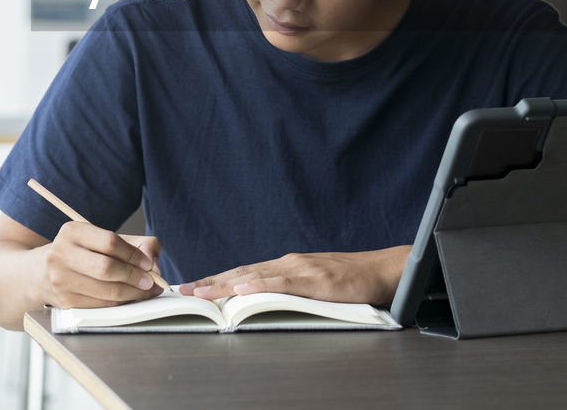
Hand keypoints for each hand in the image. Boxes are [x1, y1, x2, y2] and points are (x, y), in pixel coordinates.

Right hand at [43, 222, 163, 308]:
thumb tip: (152, 260)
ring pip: (106, 291)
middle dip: (134, 277)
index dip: (133, 255)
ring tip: (145, 290)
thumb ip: (133, 244)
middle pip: (107, 269)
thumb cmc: (81, 254)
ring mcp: (60, 280)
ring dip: (132, 293)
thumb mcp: (101, 239)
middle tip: (150, 281)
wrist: (41, 273)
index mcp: (72, 232)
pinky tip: (129, 297)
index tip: (148, 263)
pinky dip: (120, 303)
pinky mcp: (65, 302)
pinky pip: (101, 306)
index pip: (109, 242)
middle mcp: (61, 254)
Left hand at [178, 246, 409, 306]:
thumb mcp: (313, 286)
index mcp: (287, 266)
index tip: (193, 287)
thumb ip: (289, 291)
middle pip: (242, 272)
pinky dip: (260, 285)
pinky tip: (243, 289)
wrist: (383, 271)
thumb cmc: (350, 281)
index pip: (243, 273)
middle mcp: (288, 263)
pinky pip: (282, 283)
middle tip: (183, 290)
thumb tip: (261, 302)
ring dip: (225, 284)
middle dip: (211, 282)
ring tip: (202, 291)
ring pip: (255, 276)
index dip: (216, 280)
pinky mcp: (315, 279)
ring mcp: (301, 269)